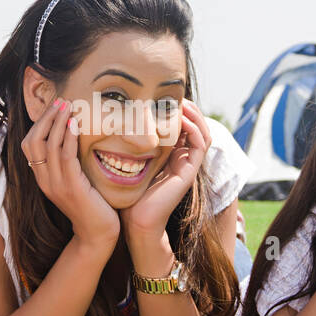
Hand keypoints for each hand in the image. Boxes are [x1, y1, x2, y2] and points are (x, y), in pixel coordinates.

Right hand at [21, 97, 118, 248]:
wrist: (98, 235)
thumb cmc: (92, 206)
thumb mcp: (76, 181)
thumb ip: (70, 163)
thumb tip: (77, 135)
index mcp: (42, 178)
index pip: (29, 145)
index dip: (39, 123)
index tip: (54, 106)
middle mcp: (44, 181)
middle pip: (33, 141)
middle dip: (46, 117)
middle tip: (60, 100)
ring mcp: (56, 185)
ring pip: (48, 146)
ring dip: (57, 122)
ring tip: (68, 105)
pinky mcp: (71, 188)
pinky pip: (65, 157)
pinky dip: (68, 137)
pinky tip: (75, 123)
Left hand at [122, 99, 211, 238]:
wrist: (135, 221)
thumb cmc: (127, 194)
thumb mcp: (128, 162)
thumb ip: (127, 144)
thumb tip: (112, 121)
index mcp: (171, 155)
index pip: (183, 125)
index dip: (177, 108)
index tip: (163, 95)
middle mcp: (182, 158)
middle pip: (197, 125)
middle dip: (188, 107)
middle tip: (175, 94)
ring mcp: (188, 165)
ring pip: (203, 131)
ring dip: (194, 114)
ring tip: (181, 101)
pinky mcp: (189, 172)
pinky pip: (201, 144)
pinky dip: (194, 128)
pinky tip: (179, 119)